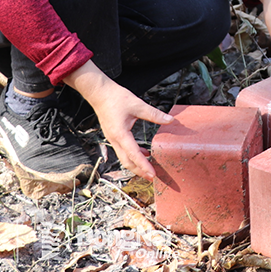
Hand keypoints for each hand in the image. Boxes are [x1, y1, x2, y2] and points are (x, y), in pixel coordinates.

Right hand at [63, 61, 172, 179]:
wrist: (100, 93)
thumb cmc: (116, 98)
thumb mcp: (138, 105)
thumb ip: (154, 114)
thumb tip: (170, 120)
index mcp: (120, 134)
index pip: (134, 154)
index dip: (144, 165)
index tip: (152, 174)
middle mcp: (115, 140)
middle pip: (127, 161)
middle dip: (140, 171)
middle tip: (152, 177)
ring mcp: (113, 139)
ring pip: (124, 157)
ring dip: (136, 164)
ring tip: (149, 169)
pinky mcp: (114, 136)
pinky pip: (123, 150)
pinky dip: (133, 155)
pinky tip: (144, 152)